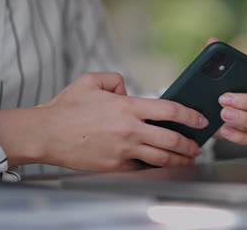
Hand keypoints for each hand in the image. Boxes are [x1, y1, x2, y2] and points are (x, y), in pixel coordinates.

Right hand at [0, 72, 207, 171]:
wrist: (45, 133)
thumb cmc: (66, 108)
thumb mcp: (90, 81)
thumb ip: (114, 79)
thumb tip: (126, 89)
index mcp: (127, 107)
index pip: (170, 110)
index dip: (191, 115)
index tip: (201, 120)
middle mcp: (130, 129)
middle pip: (172, 139)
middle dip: (190, 144)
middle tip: (198, 145)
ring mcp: (124, 149)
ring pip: (161, 157)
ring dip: (179, 159)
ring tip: (188, 158)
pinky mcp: (116, 165)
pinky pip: (142, 167)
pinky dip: (155, 166)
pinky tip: (163, 165)